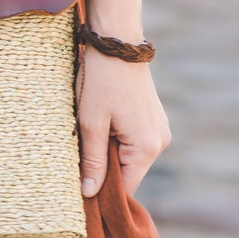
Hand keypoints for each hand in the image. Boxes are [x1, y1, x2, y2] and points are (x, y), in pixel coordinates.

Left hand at [76, 50, 170, 199]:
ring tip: (89, 138)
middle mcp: (160, 142)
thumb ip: (93, 162)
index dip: (103, 194)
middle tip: (78, 165)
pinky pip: (135, 142)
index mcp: (146, 147)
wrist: (117, 42)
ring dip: (110, 154)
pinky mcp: (154, 119)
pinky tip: (102, 127)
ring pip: (130, 158)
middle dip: (105, 172)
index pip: (125, 189)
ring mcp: (160, 130)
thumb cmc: (101, 81)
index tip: (80, 195)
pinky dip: (118, 142)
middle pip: (129, 174)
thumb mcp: (91, 124)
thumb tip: (89, 194)